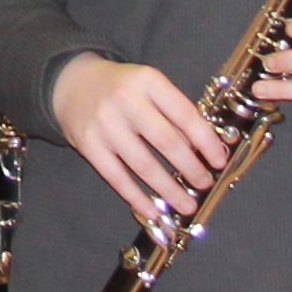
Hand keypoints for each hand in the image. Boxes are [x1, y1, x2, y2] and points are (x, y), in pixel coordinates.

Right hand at [52, 54, 223, 229]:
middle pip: (166, 141)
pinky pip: (116, 177)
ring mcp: (105, 124)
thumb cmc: (122, 88)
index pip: (184, 114)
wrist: (72, 83)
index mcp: (148, 80)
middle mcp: (125, 100)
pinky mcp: (88, 145)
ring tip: (187, 204)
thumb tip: (203, 150)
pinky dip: (137, 197)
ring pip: (143, 164)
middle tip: (204, 184)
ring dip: (168, 189)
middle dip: (190, 168)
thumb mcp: (149, 86)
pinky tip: (153, 210)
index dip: (206, 141)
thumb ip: (174, 111)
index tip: (219, 161)